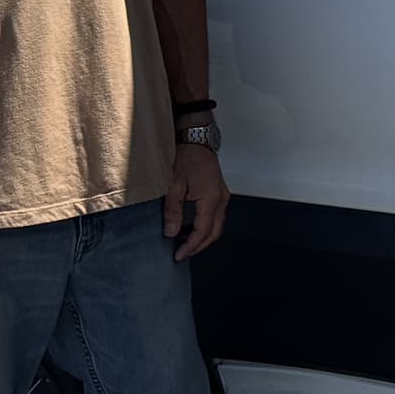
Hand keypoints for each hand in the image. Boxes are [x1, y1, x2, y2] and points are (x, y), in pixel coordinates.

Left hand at [165, 139, 229, 259]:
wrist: (195, 138)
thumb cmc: (187, 156)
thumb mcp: (174, 184)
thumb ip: (173, 210)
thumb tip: (172, 232)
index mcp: (211, 199)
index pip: (203, 232)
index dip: (191, 246)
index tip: (178, 255)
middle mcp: (221, 199)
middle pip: (214, 232)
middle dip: (199, 246)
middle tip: (183, 253)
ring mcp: (222, 195)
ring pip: (217, 225)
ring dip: (203, 237)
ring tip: (186, 242)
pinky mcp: (219, 192)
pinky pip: (216, 215)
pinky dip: (206, 226)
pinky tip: (193, 227)